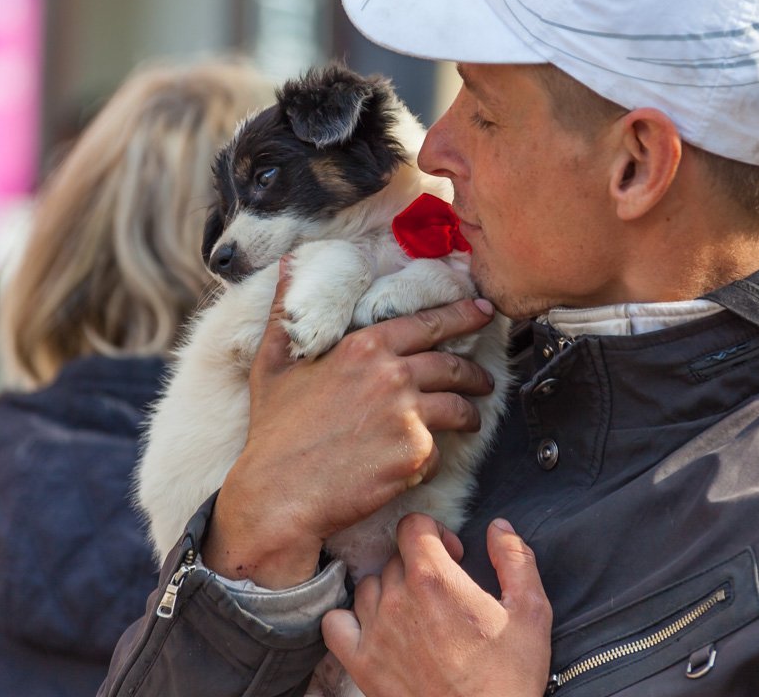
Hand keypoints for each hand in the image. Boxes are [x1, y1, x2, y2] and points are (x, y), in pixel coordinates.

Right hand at [203, 258, 496, 587]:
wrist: (279, 493)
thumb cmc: (274, 432)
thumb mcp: (273, 363)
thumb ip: (285, 311)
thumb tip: (287, 265)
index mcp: (364, 347)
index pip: (427, 323)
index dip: (461, 316)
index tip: (483, 313)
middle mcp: (392, 375)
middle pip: (452, 366)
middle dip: (476, 373)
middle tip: (485, 380)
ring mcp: (407, 416)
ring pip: (458, 408)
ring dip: (470, 414)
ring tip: (470, 419)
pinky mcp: (415, 455)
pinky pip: (439, 452)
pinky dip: (432, 457)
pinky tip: (420, 462)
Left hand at [322, 515, 552, 696]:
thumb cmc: (508, 677)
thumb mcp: (530, 612)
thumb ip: (515, 558)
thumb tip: (499, 526)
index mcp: (435, 579)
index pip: (412, 526)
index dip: (435, 533)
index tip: (453, 556)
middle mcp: (397, 599)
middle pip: (395, 559)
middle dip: (419, 566)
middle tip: (443, 592)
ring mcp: (374, 632)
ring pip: (369, 587)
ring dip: (389, 591)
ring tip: (415, 613)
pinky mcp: (361, 663)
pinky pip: (335, 623)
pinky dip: (350, 619)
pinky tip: (375, 628)